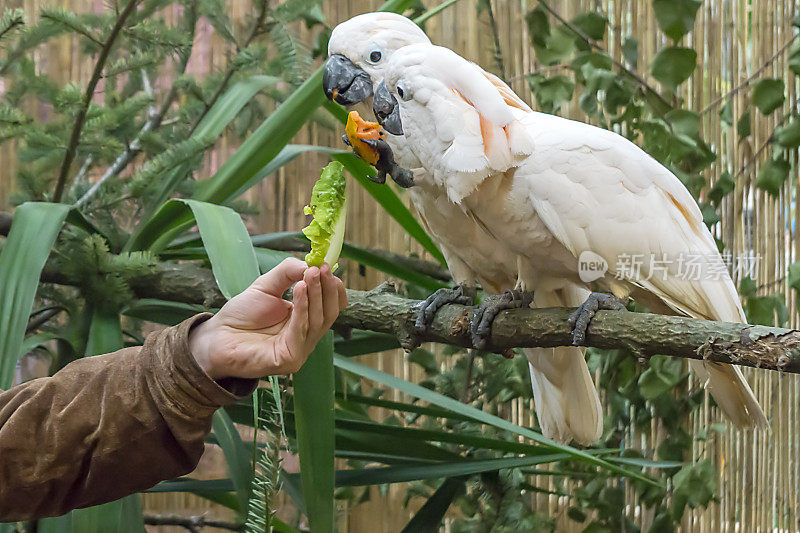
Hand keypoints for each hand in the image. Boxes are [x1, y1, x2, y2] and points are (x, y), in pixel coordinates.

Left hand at [189, 258, 346, 379]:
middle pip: (329, 312)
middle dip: (326, 288)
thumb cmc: (241, 314)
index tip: (325, 265)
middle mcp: (307, 336)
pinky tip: (299, 289)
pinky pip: (302, 332)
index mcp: (306, 320)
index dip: (333, 286)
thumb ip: (288, 272)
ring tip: (310, 274)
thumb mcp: (266, 285)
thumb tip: (311, 264)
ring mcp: (300, 349)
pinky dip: (303, 308)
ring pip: (318, 321)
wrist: (217, 337)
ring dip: (315, 295)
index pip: (332, 305)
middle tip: (320, 268)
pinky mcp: (290, 359)